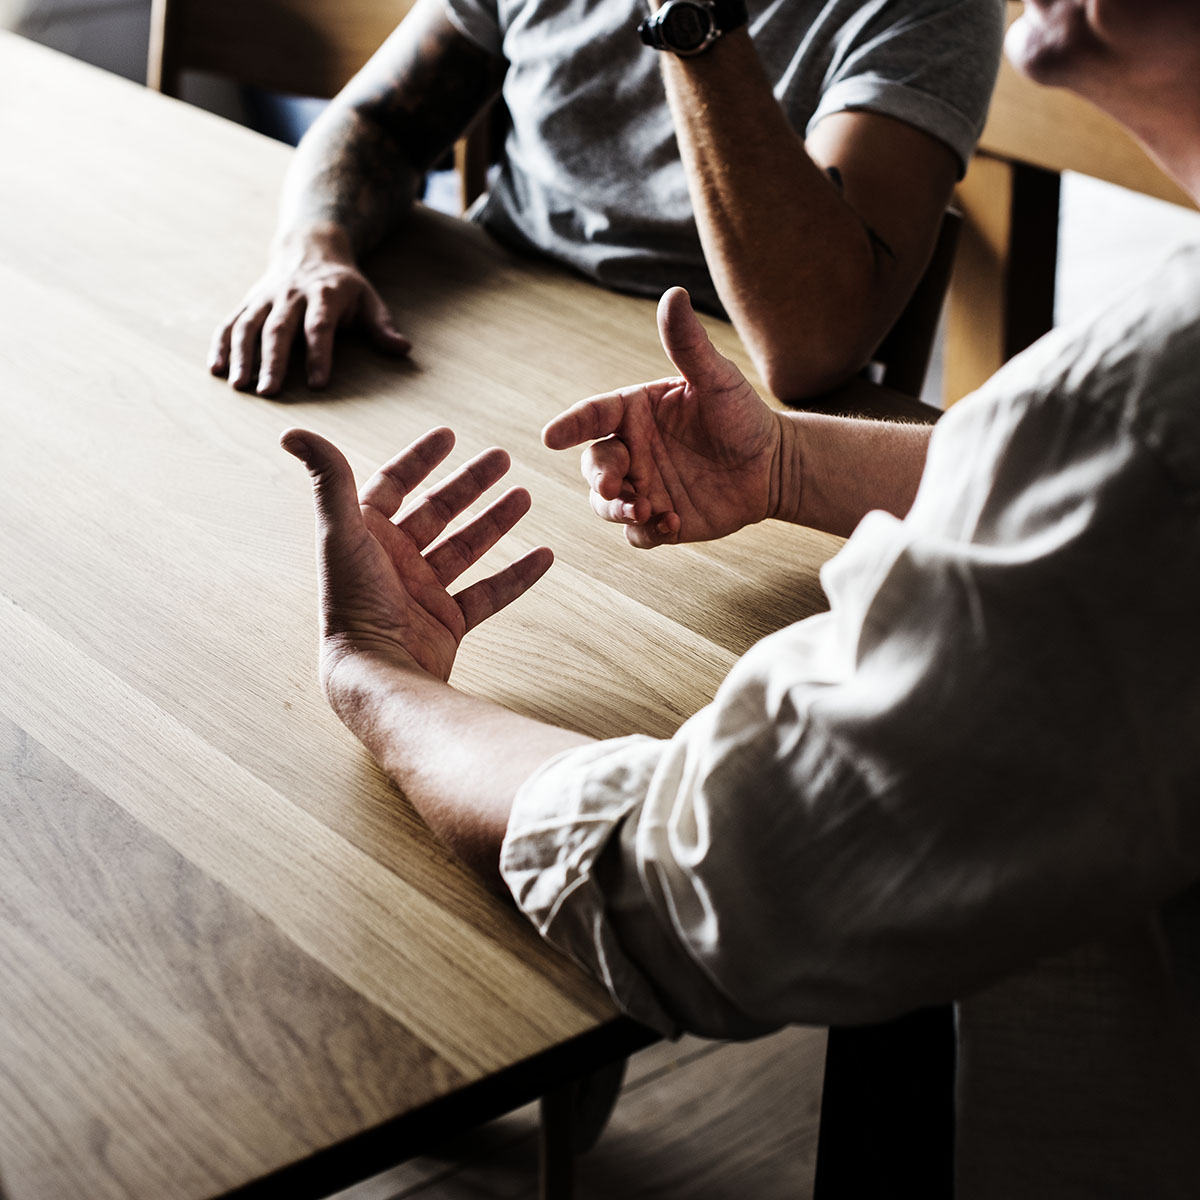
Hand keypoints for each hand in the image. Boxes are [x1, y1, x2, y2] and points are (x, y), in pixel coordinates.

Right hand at [211, 225, 410, 394]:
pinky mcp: (248, 303)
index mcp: (323, 295)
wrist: (309, 248)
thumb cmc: (344, 286)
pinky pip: (230, 322)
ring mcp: (265, 298)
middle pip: (278, 329)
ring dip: (241, 356)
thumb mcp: (368, 299)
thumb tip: (403, 349)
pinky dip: (221, 345)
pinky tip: (216, 369)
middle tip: (268, 392)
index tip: (319, 384)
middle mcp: (290, 296)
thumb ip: (382, 325)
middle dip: (273, 361)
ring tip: (239, 386)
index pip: (320, 327)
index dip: (320, 355)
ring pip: (248, 326)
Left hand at [282, 425, 552, 687]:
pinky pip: (489, 594)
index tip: (449, 435)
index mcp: (366, 537)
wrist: (377, 673)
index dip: (419, 459)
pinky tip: (544, 556)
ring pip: (466, 548)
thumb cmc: (353, 605)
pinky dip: (517, 576)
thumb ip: (328, 479)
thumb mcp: (340, 533)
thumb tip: (293, 432)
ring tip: (524, 496)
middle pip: (437, 511)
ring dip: (495, 521)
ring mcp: (422, 593)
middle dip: (470, 483)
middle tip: (502, 457)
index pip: (393, 485)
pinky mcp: (447, 623)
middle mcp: (394, 562)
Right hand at [542, 287, 783, 547]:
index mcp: (634, 413)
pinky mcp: (659, 520)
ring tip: (645, 511)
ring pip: (606, 504)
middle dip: (599, 477)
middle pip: (593, 465)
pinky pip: (637, 534)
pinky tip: (672, 523)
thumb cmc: (742, 415)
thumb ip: (689, 344)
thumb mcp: (717, 378)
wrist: (772, 465)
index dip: (570, 424)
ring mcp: (642, 487)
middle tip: (615, 488)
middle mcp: (631, 450)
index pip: (592, 415)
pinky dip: (646, 532)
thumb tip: (673, 294)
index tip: (550, 436)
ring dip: (617, 509)